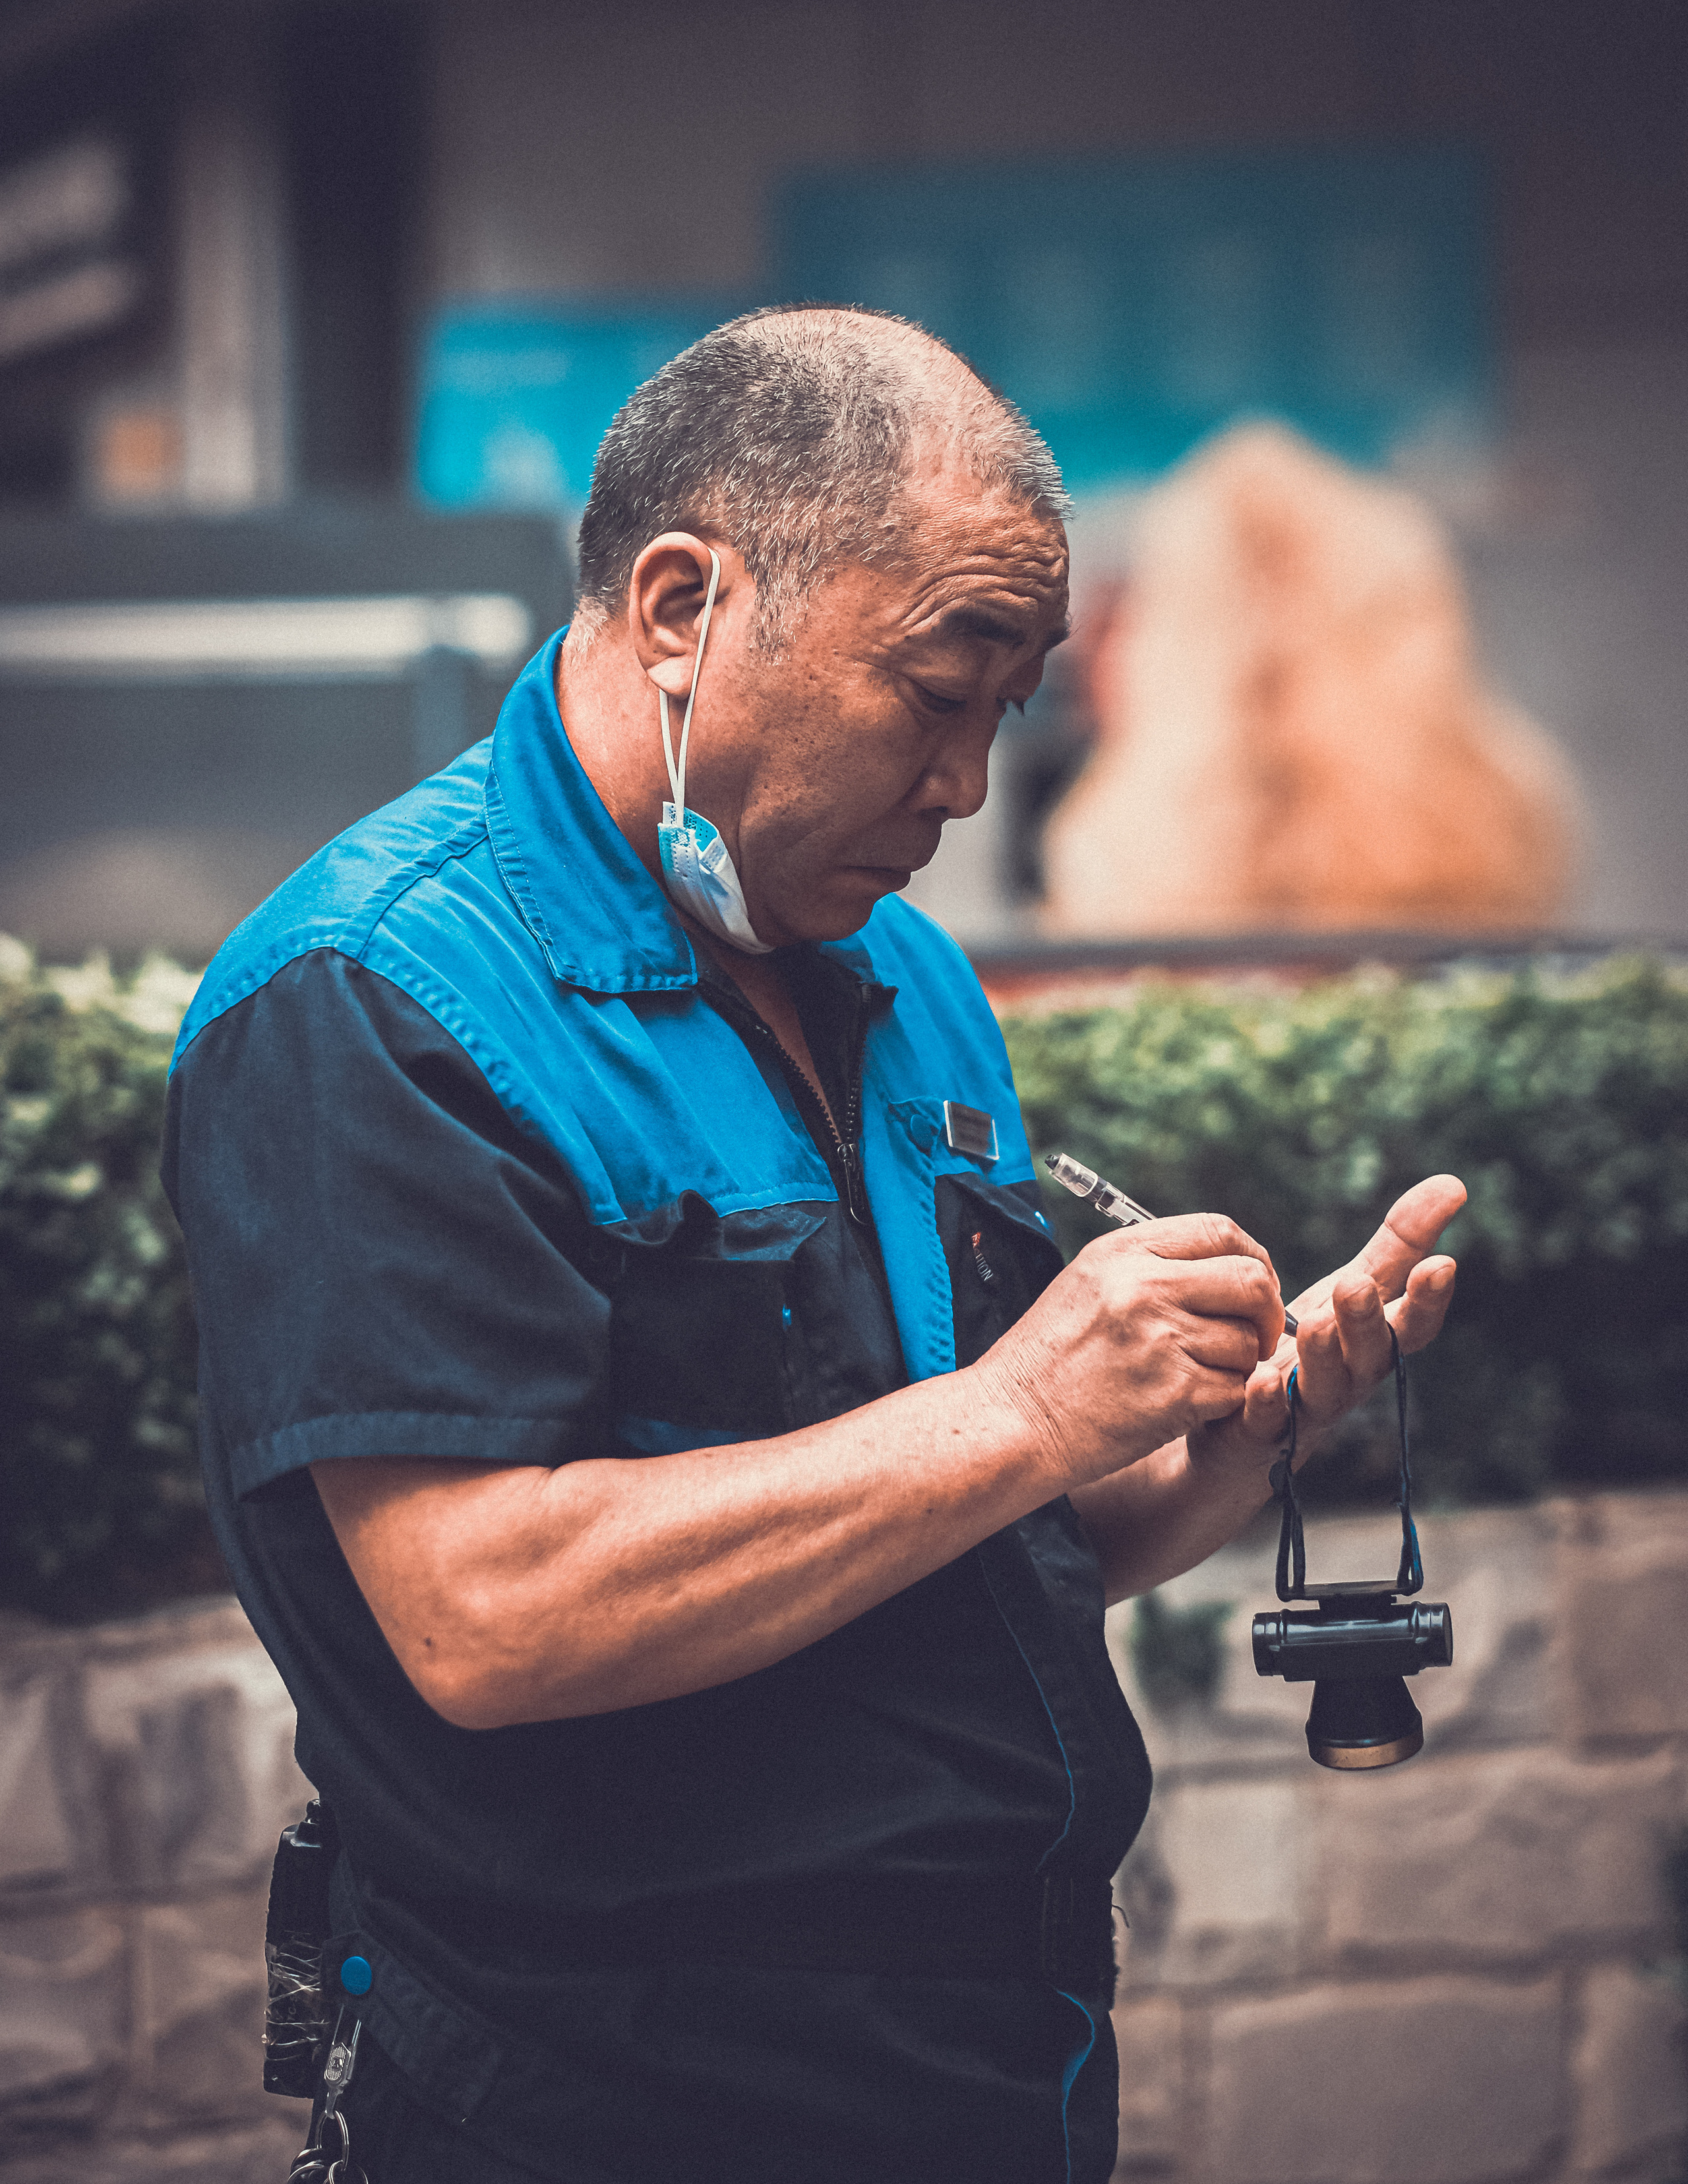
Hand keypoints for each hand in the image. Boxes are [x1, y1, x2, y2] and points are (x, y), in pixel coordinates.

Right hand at [975, 1213, 1287, 1490]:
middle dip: (1266, 1312)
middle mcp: (1145, 1287)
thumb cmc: (1050, 1356)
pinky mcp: (1175, 1393)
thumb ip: (1153, 1265)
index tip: (1252, 1288)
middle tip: (1256, 1336)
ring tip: (1193, 1375)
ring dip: (1236, 1365)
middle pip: (1251, 1281)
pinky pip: (1234, 1390)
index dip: (1252, 1258)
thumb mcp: (1089, 1282)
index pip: (1220, 1232)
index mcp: (1124, 1252)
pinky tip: (1184, 1404)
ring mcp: (1162, 1340)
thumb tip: (1230, 1266)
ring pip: (1247, 1343)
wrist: (1012, 1419)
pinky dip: (1221, 1402)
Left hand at [1217, 1172, 1466, 1462]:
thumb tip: (1455, 1182)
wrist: (1247, 1424)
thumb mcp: (1355, 1286)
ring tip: (1317, 1325)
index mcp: (1374, 1342)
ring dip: (1323, 1358)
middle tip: (1355, 1286)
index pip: (1411, 1325)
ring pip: (1322, 1388)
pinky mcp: (1259, 1430)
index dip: (1428, 1299)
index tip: (1443, 1264)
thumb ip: (1401, 1242)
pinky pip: (1266, 1421)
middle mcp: (1349, 1378)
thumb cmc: (1314, 1343)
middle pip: (1368, 1356)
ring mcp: (1305, 1408)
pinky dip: (1267, 1403)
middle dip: (1366, 1321)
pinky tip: (1261, 1381)